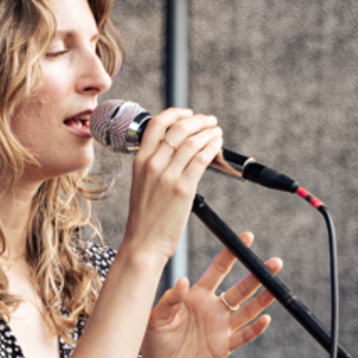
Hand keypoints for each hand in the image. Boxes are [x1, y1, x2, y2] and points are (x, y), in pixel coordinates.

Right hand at [119, 105, 226, 267]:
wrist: (143, 244)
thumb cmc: (145, 219)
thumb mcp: (142, 185)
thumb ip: (154, 166)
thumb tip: (173, 153)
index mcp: (140, 161)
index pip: (156, 124)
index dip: (175, 113)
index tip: (188, 113)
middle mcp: (152, 164)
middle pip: (178, 128)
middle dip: (198, 120)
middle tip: (209, 121)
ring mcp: (167, 176)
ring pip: (192, 141)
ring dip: (208, 132)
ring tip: (217, 132)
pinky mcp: (182, 189)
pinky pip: (201, 159)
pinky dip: (212, 148)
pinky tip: (217, 146)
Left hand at [141, 237, 278, 357]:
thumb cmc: (155, 345)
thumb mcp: (156, 317)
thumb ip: (170, 299)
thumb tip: (183, 281)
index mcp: (196, 296)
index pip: (218, 270)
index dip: (232, 254)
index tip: (246, 238)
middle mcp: (213, 309)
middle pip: (240, 288)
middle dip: (258, 274)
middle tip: (274, 262)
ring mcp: (221, 328)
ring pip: (247, 310)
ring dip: (262, 299)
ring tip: (276, 287)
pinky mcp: (224, 347)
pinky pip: (243, 336)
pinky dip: (255, 329)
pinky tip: (265, 319)